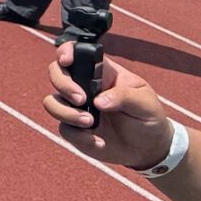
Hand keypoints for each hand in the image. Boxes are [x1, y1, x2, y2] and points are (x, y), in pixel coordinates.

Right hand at [43, 41, 173, 168]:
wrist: (148, 149)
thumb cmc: (148, 118)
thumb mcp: (146, 103)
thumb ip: (124, 96)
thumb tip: (98, 101)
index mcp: (102, 73)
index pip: (78, 53)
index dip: (66, 51)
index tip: (66, 60)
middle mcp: (84, 87)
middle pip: (56, 73)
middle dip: (63, 85)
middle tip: (81, 100)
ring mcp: (77, 108)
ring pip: (52, 102)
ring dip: (67, 113)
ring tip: (91, 123)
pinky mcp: (74, 129)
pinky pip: (64, 129)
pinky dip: (80, 137)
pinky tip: (99, 142)